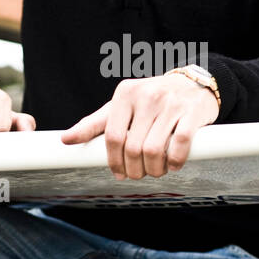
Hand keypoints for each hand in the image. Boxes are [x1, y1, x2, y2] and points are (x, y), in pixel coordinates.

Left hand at [60, 74, 218, 179]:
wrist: (193, 84)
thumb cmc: (152, 99)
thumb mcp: (121, 106)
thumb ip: (94, 124)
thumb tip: (65, 140)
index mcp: (125, 94)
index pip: (112, 136)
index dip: (114, 161)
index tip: (120, 173)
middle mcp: (147, 96)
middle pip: (133, 147)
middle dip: (135, 169)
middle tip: (140, 174)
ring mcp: (170, 104)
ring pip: (154, 149)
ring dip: (155, 169)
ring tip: (156, 171)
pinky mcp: (191, 112)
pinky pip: (179, 144)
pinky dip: (175, 161)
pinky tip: (174, 165)